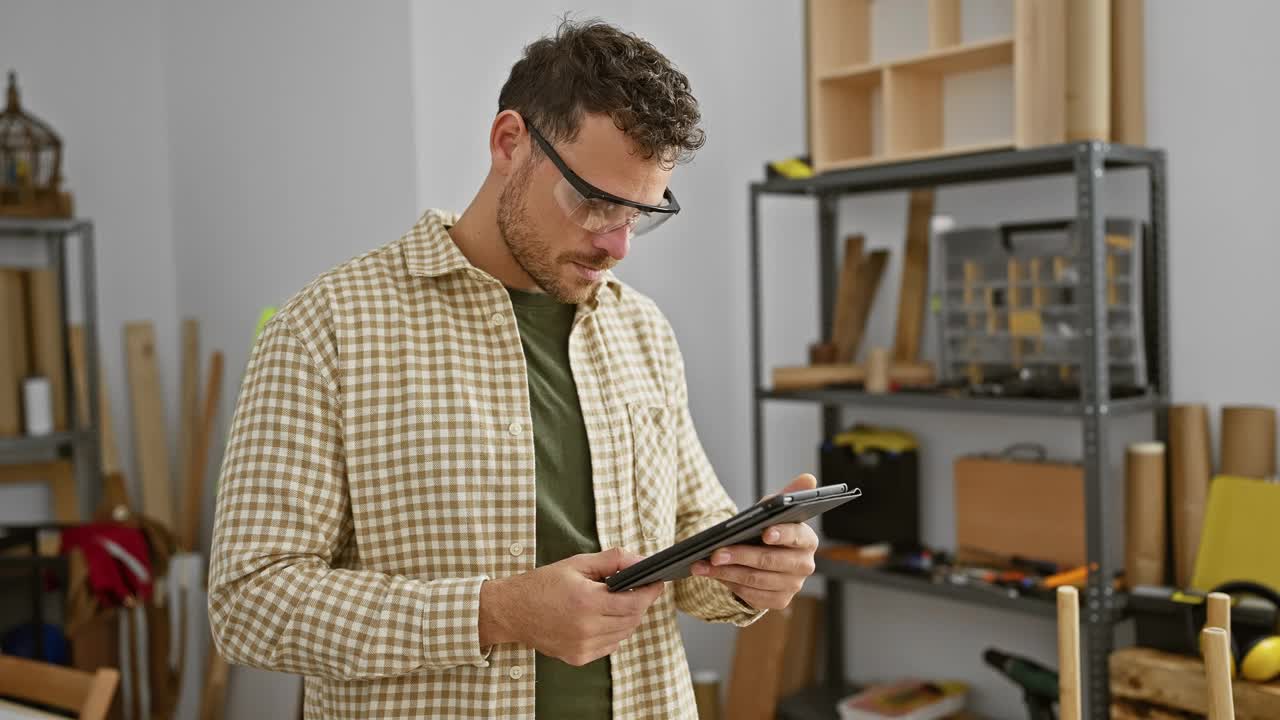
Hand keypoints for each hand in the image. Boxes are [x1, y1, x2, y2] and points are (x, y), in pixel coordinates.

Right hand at [479, 547, 664, 665]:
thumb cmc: (543, 584)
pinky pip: (610, 646)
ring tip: (619, 601)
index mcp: (587, 601)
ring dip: (628, 617)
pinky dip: (614, 632)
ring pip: (624, 634)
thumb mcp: (578, 564)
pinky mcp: (578, 657)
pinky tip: (604, 618)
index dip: (650, 592)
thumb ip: (613, 560)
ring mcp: (582, 646)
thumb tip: (642, 561)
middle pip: (633, 619)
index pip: (635, 601)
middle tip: (639, 588)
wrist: (511, 610)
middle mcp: (586, 628)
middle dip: (640, 602)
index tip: (657, 582)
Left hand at [690, 473, 819, 609]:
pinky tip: (712, 575)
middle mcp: (804, 565)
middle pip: (770, 561)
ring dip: (726, 572)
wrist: (765, 557)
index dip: (782, 534)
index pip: (797, 536)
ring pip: (756, 580)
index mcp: (807, 540)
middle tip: (715, 552)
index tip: (765, 532)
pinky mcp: (779, 600)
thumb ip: (789, 495)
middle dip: (740, 555)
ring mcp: (792, 585)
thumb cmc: (769, 529)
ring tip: (703, 564)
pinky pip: (751, 595)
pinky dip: (729, 584)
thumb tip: (808, 477)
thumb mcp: (776, 511)